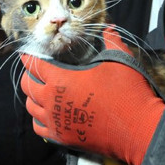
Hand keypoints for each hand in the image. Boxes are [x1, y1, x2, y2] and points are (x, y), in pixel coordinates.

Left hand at [20, 27, 164, 164]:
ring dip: (34, 97)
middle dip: (30, 75)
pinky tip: (49, 114)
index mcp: (61, 78)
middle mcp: (51, 99)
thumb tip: (109, 27)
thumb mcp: (120, 60)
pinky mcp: (61, 137)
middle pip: (28, 85)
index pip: (34, 63)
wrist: (136, 129)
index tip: (28, 53)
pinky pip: (39, 127)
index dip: (30, 56)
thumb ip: (111, 40)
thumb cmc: (126, 92)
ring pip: (31, 107)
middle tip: (39, 71)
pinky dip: (40, 119)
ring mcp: (54, 121)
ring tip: (43, 92)